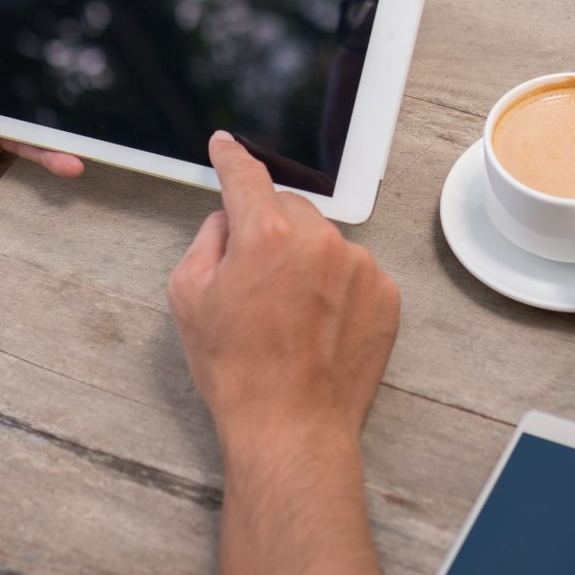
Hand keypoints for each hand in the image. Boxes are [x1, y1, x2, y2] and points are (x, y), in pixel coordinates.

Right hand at [167, 132, 400, 470]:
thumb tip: (229, 221)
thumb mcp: (189, 298)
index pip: (246, 175)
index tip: (226, 147)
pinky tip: (318, 327)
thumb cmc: (237, 371)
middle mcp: (320, 241)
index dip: (231, 158)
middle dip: (270, 232)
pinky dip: (337, 289)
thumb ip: (208, 241)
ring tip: (288, 318)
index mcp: (267, 234)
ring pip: (324, 242)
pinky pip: (354, 272)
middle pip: (289, 210)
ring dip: (306, 262)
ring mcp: (360, 267)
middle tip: (254, 284)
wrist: (291, 427)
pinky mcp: (386, 295)